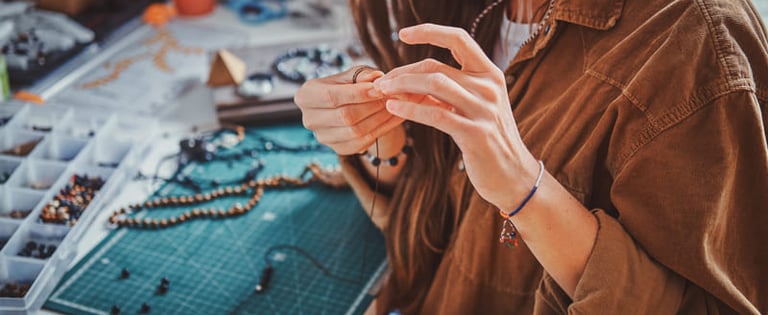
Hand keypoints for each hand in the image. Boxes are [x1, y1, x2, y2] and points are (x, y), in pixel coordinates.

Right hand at [294, 66, 404, 154]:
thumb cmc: (347, 85)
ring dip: (380, 119)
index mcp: (305, 96)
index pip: (332, 97)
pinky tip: (394, 118)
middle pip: (344, 116)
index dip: (358, 93)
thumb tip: (376, 78)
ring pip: (355, 131)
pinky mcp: (338, 149)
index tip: (380, 88)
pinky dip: (381, 130)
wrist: (346, 106)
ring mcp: (322, 137)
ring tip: (395, 106)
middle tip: (392, 97)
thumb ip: (362, 75)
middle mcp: (309, 119)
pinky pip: (362, 143)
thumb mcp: (351, 75)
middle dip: (372, 106)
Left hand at [374, 23, 539, 210]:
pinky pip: (435, 115)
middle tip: (382, 82)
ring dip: (402, 86)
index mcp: (490, 74)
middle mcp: (489, 87)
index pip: (459, 39)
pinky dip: (409, 109)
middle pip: (436, 67)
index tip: (403, 33)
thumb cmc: (488, 139)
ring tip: (383, 92)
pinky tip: (393, 108)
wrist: (513, 175)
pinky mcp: (475, 134)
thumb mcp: (474, 106)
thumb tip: (412, 78)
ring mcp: (484, 110)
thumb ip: (452, 89)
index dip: (429, 31)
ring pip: (434, 84)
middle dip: (402, 72)